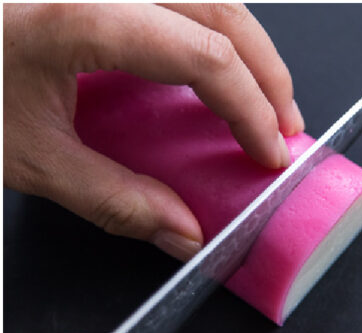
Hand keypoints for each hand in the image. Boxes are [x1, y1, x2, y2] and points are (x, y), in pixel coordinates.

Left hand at [3, 3, 303, 259]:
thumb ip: (112, 196)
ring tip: (256, 96)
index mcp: (76, 12)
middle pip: (221, 9)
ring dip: (242, 42)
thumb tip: (181, 229)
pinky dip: (203, 26)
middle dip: (267, 70)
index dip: (252, 109)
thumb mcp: (22, 154)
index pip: (202, 57)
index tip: (269, 152)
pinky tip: (205, 63)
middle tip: (284, 126)